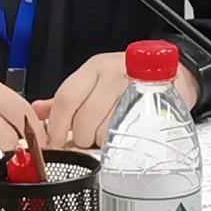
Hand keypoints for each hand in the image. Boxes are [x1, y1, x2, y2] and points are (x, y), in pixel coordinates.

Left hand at [37, 52, 199, 149]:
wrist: (173, 74)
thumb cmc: (128, 80)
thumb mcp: (95, 82)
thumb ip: (66, 99)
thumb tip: (37, 112)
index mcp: (93, 68)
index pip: (66, 98)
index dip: (56, 126)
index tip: (54, 143)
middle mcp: (112, 74)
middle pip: (84, 119)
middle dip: (80, 139)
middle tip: (86, 141)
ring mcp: (134, 89)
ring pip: (105, 129)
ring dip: (101, 142)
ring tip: (106, 137)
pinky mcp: (152, 105)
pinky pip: (128, 133)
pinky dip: (120, 142)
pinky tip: (121, 139)